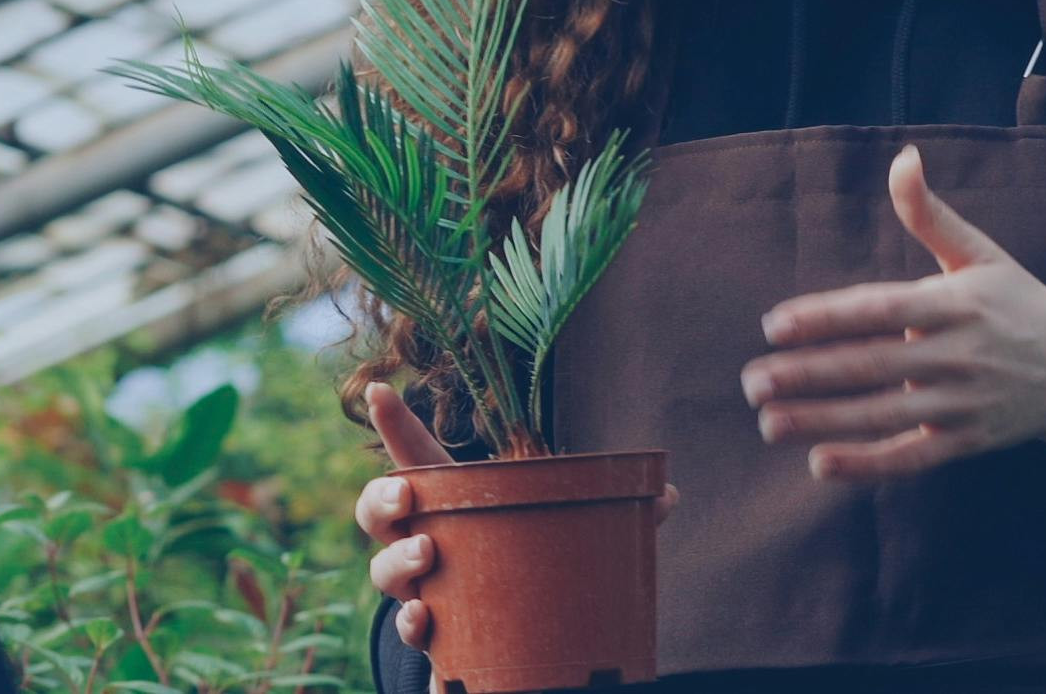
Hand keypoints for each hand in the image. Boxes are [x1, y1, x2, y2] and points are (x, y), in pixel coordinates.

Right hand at [355, 382, 676, 649]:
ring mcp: (423, 591)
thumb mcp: (561, 535)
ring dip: (397, 562)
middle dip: (382, 498)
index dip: (393, 423)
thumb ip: (608, 513)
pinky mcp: (434, 640)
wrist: (516, 656)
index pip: (414, 457)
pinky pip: (408, 630)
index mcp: (453, 506)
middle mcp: (425, 544)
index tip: (379, 388)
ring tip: (427, 557)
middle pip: (376, 511)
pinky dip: (412, 625)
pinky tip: (426, 620)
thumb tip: (669, 493)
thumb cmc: (530, 575)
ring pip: (383, 572)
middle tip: (409, 497)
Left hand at [741, 144, 1045, 480]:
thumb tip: (902, 157)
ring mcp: (963, 404)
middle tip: (752, 381)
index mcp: (955, 304)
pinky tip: (820, 464)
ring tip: (767, 424)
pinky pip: (912, 458)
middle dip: (808, 375)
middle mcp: (958, 355)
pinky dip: (867, 465)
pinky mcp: (967, 442)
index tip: (774, 325)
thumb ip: (931, 213)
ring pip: (883, 416)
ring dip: (822, 422)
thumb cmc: (1019, 304)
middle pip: (872, 366)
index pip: (880, 310)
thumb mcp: (981, 253)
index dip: (826, 318)